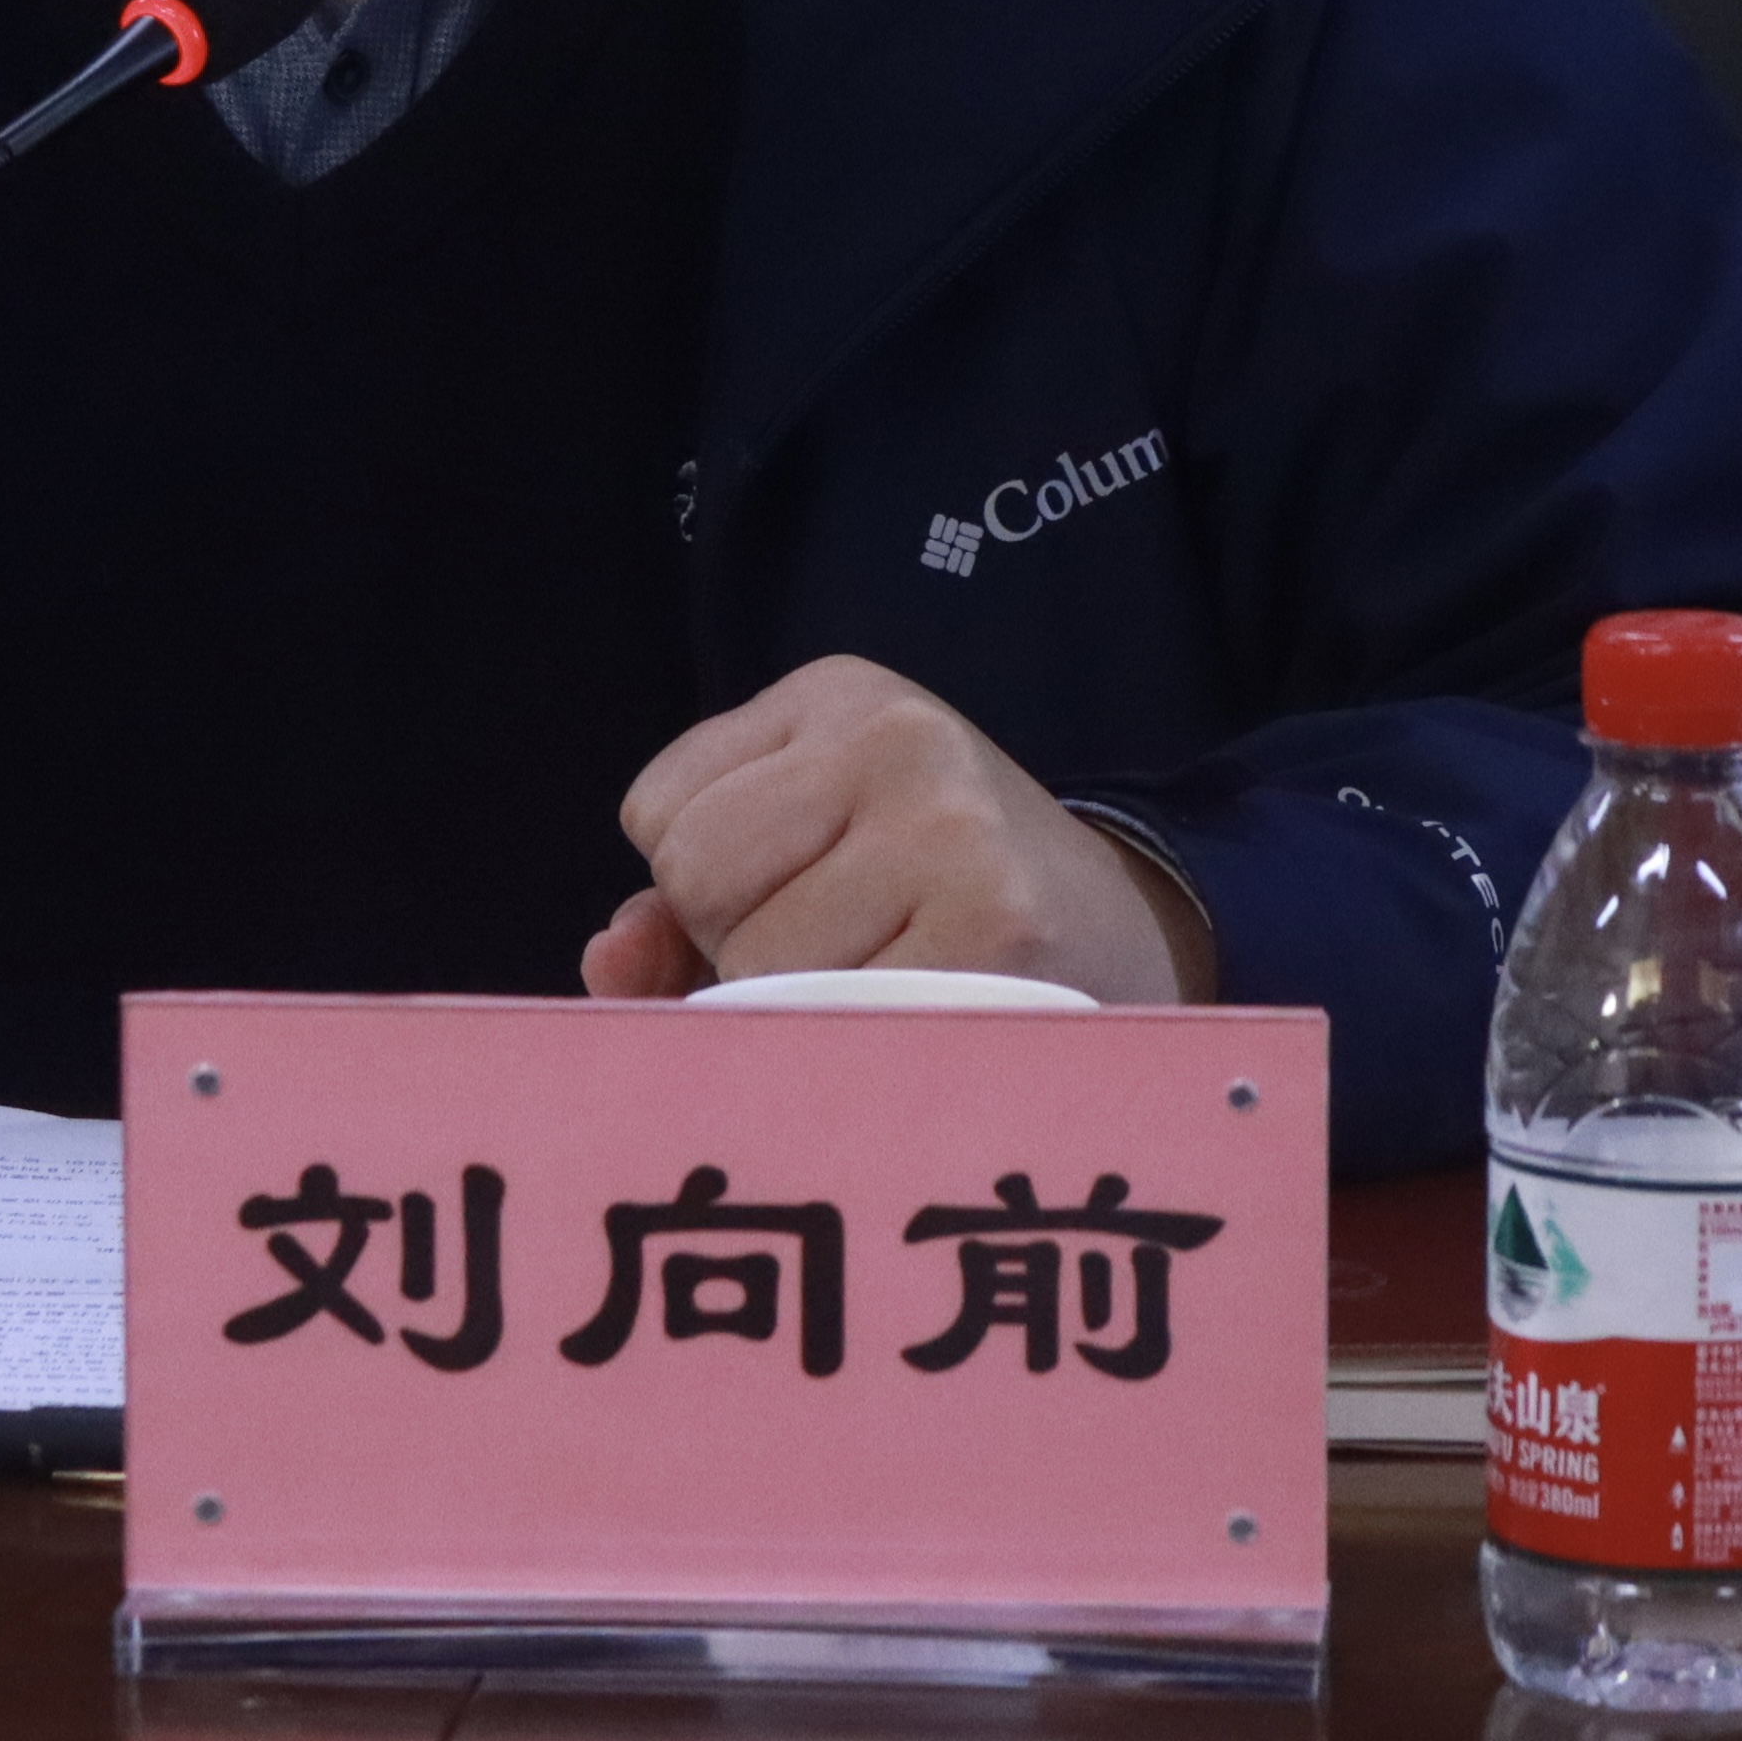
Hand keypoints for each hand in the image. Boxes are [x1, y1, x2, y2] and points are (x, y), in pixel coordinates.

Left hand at [581, 653, 1212, 1006]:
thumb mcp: (807, 842)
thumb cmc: (929, 892)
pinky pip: (837, 1023)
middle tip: (850, 940)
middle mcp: (895, 737)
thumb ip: (679, 903)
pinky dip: (858, 1046)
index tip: (798, 886)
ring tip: (891, 972)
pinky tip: (923, 1012)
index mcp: (835, 694)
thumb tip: (612, 958)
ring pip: (757, 964)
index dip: (704, 885)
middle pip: (697, 881)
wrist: (1129, 927)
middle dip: (743, 942)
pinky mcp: (996, 930)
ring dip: (800, 1004)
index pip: (659, 813)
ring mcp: (950, 828)